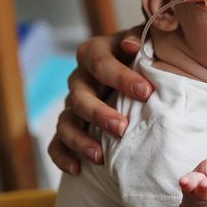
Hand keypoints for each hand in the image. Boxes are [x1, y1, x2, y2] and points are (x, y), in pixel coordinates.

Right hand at [48, 27, 150, 173]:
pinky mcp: (70, 128)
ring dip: (80, 140)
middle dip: (99, 113)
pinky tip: (78, 170)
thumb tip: (132, 45)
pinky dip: (63, 157)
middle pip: (79, 95)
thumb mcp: (150, 41)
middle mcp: (80, 79)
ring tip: (100, 157)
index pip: (101, 62)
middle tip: (121, 128)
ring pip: (65, 122)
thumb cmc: (149, 57)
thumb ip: (143, 37)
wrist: (143, 76)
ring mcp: (72, 104)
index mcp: (96, 53)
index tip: (146, 92)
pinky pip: (56, 144)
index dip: (121, 77)